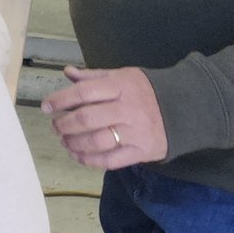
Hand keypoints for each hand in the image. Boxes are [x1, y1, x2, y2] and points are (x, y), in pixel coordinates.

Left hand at [43, 66, 167, 170]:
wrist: (186, 108)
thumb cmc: (147, 91)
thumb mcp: (123, 76)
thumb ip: (94, 76)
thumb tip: (68, 72)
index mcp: (121, 86)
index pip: (84, 92)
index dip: (60, 100)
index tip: (47, 107)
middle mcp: (128, 109)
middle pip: (87, 119)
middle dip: (65, 125)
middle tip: (56, 127)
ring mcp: (135, 132)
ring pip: (96, 141)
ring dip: (74, 143)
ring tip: (65, 141)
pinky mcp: (141, 151)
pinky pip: (110, 160)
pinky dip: (89, 160)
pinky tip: (78, 155)